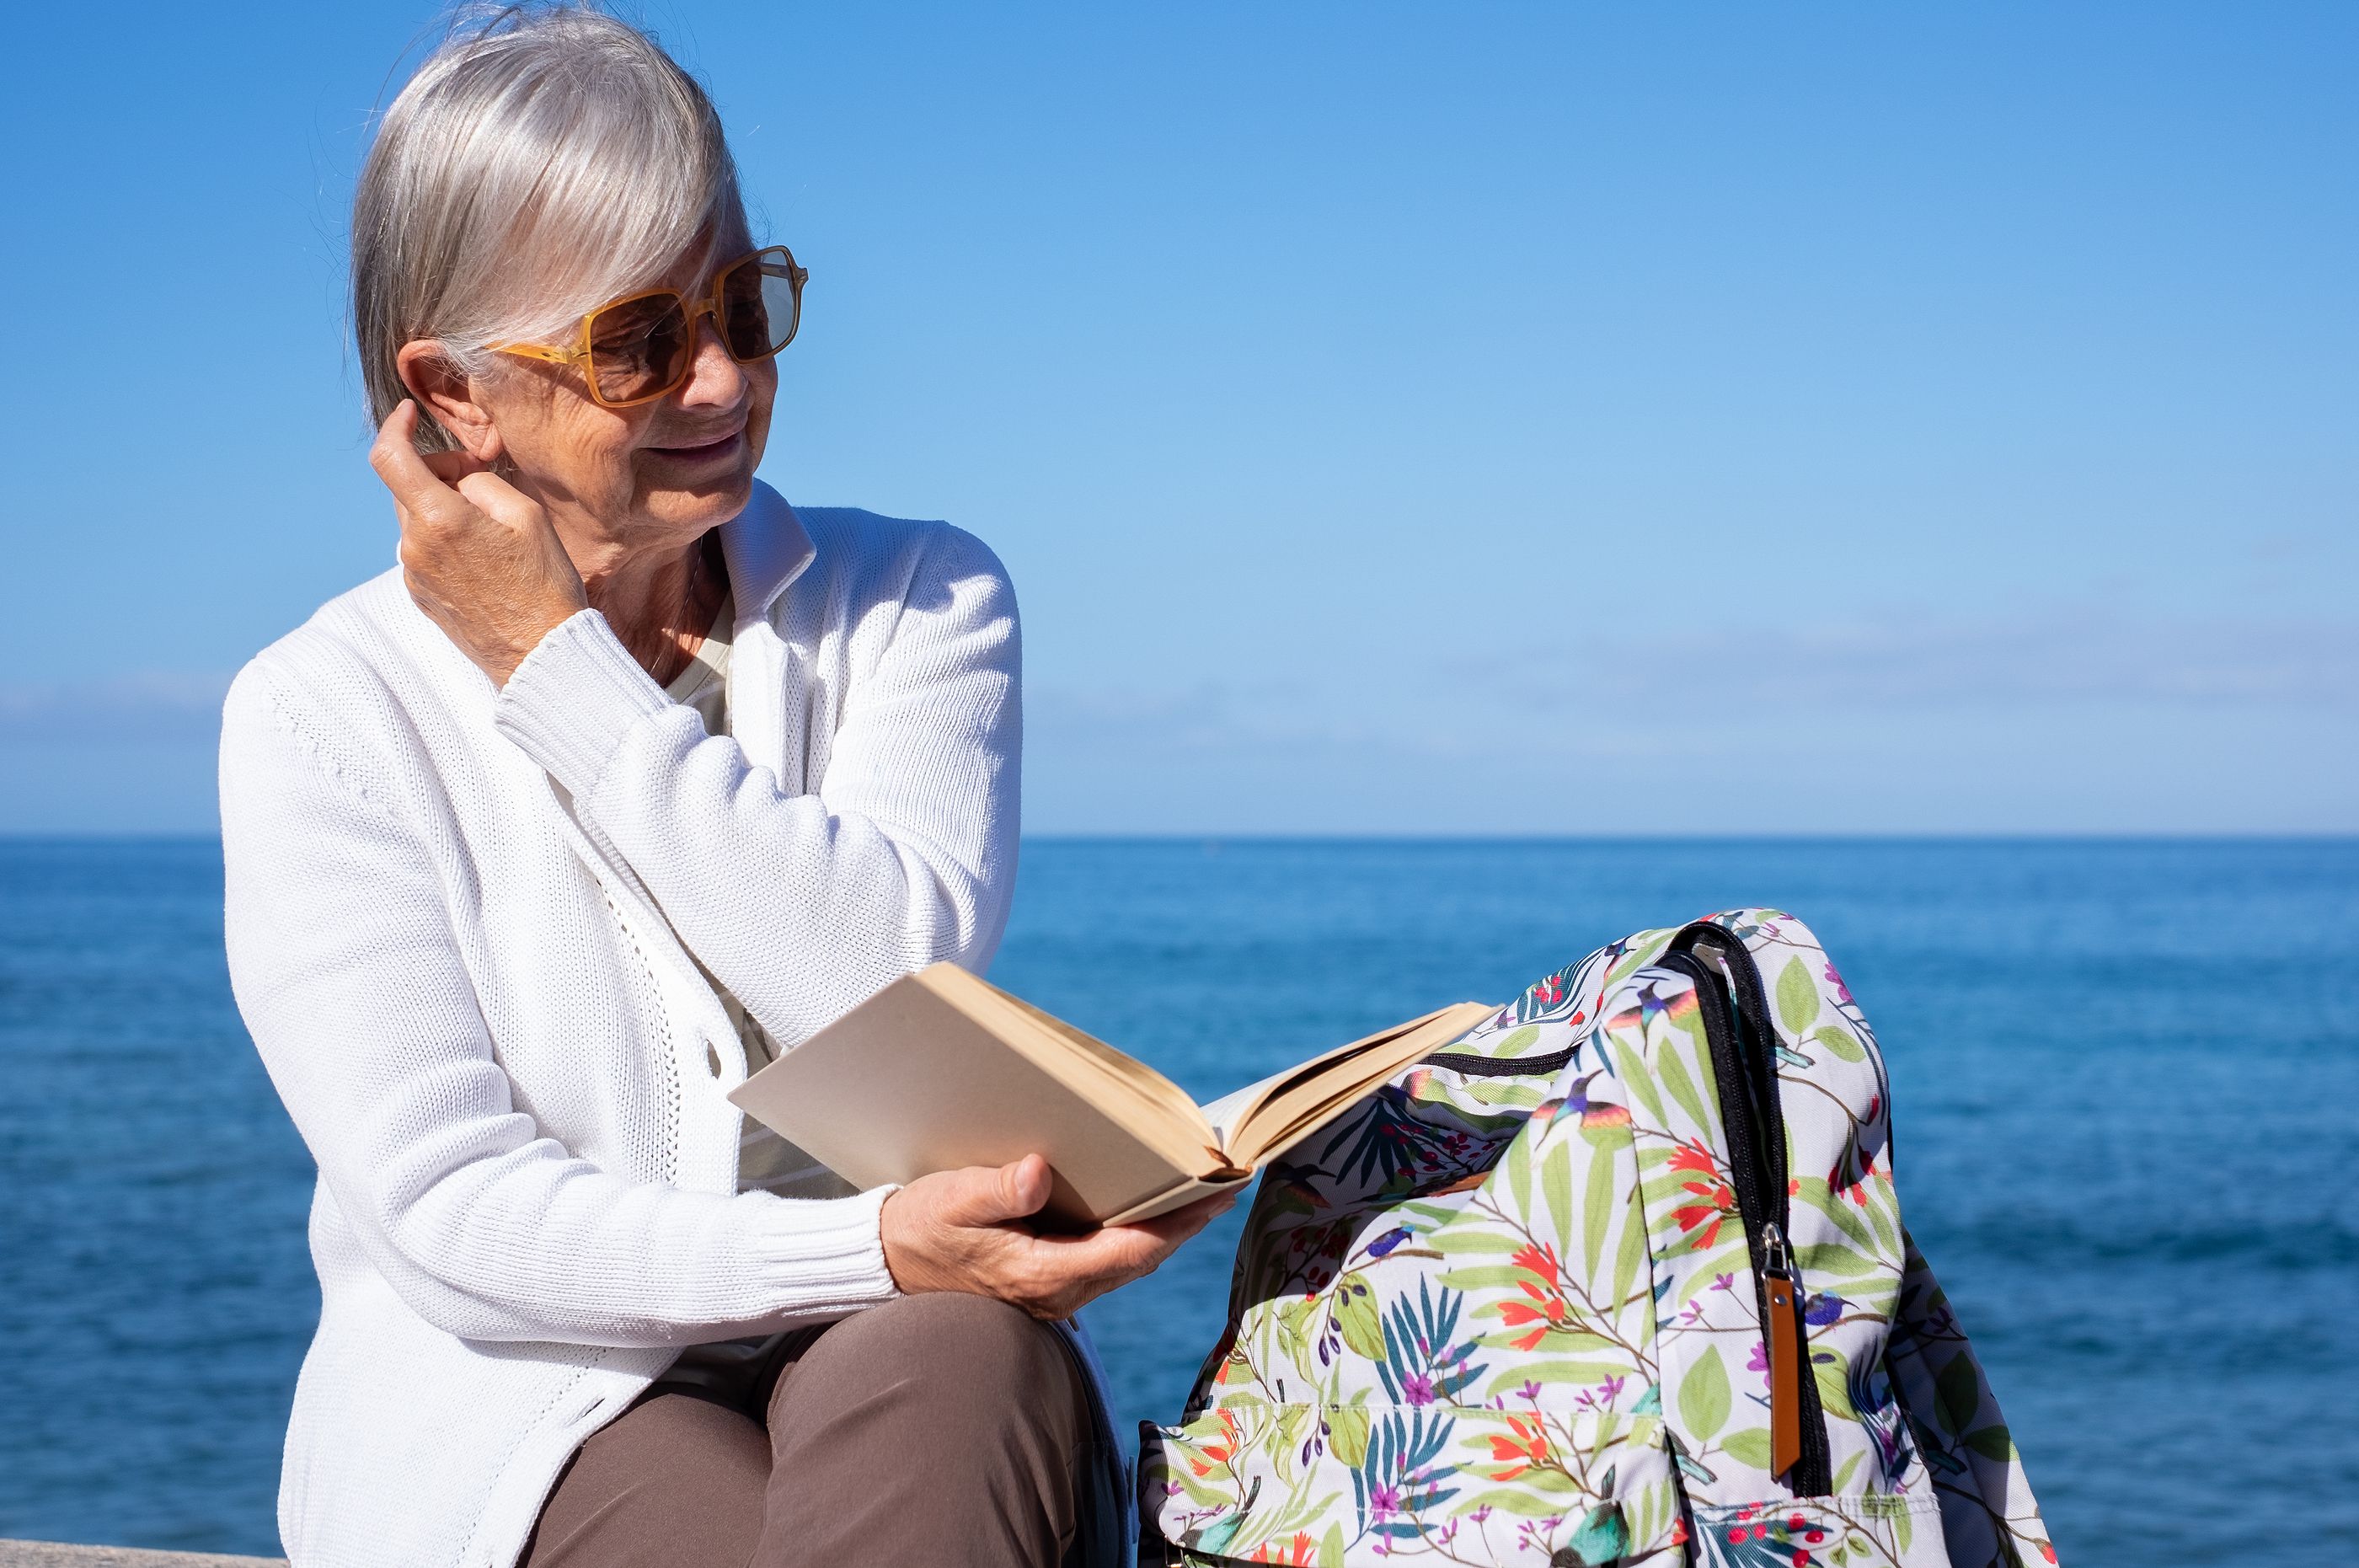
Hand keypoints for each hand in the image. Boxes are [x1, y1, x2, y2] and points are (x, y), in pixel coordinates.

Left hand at [370, 400, 587, 684]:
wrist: (541, 654)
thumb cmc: (544, 585)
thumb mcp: (526, 516)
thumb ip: (481, 482)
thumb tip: (459, 478)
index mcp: (439, 519)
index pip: (391, 457)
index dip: (396, 427)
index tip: (409, 415)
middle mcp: (415, 546)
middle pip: (406, 486)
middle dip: (437, 472)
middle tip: (481, 479)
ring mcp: (414, 574)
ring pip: (415, 519)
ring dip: (442, 507)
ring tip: (489, 527)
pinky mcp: (421, 596)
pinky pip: (423, 551)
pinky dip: (444, 539)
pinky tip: (483, 558)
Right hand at [880, 1154, 1237, 1318]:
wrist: (885, 1262)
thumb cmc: (918, 1228)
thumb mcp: (950, 1200)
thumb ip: (996, 1189)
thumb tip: (1039, 1173)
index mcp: (1042, 1274)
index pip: (1131, 1250)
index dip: (1179, 1224)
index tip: (1218, 1195)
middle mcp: (1057, 1292)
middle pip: (1141, 1259)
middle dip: (1185, 1225)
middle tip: (1227, 1187)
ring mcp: (1053, 1292)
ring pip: (1127, 1262)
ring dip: (1165, 1231)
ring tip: (1199, 1194)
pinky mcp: (1045, 1282)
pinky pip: (1106, 1260)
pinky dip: (1135, 1235)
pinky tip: (1147, 1208)